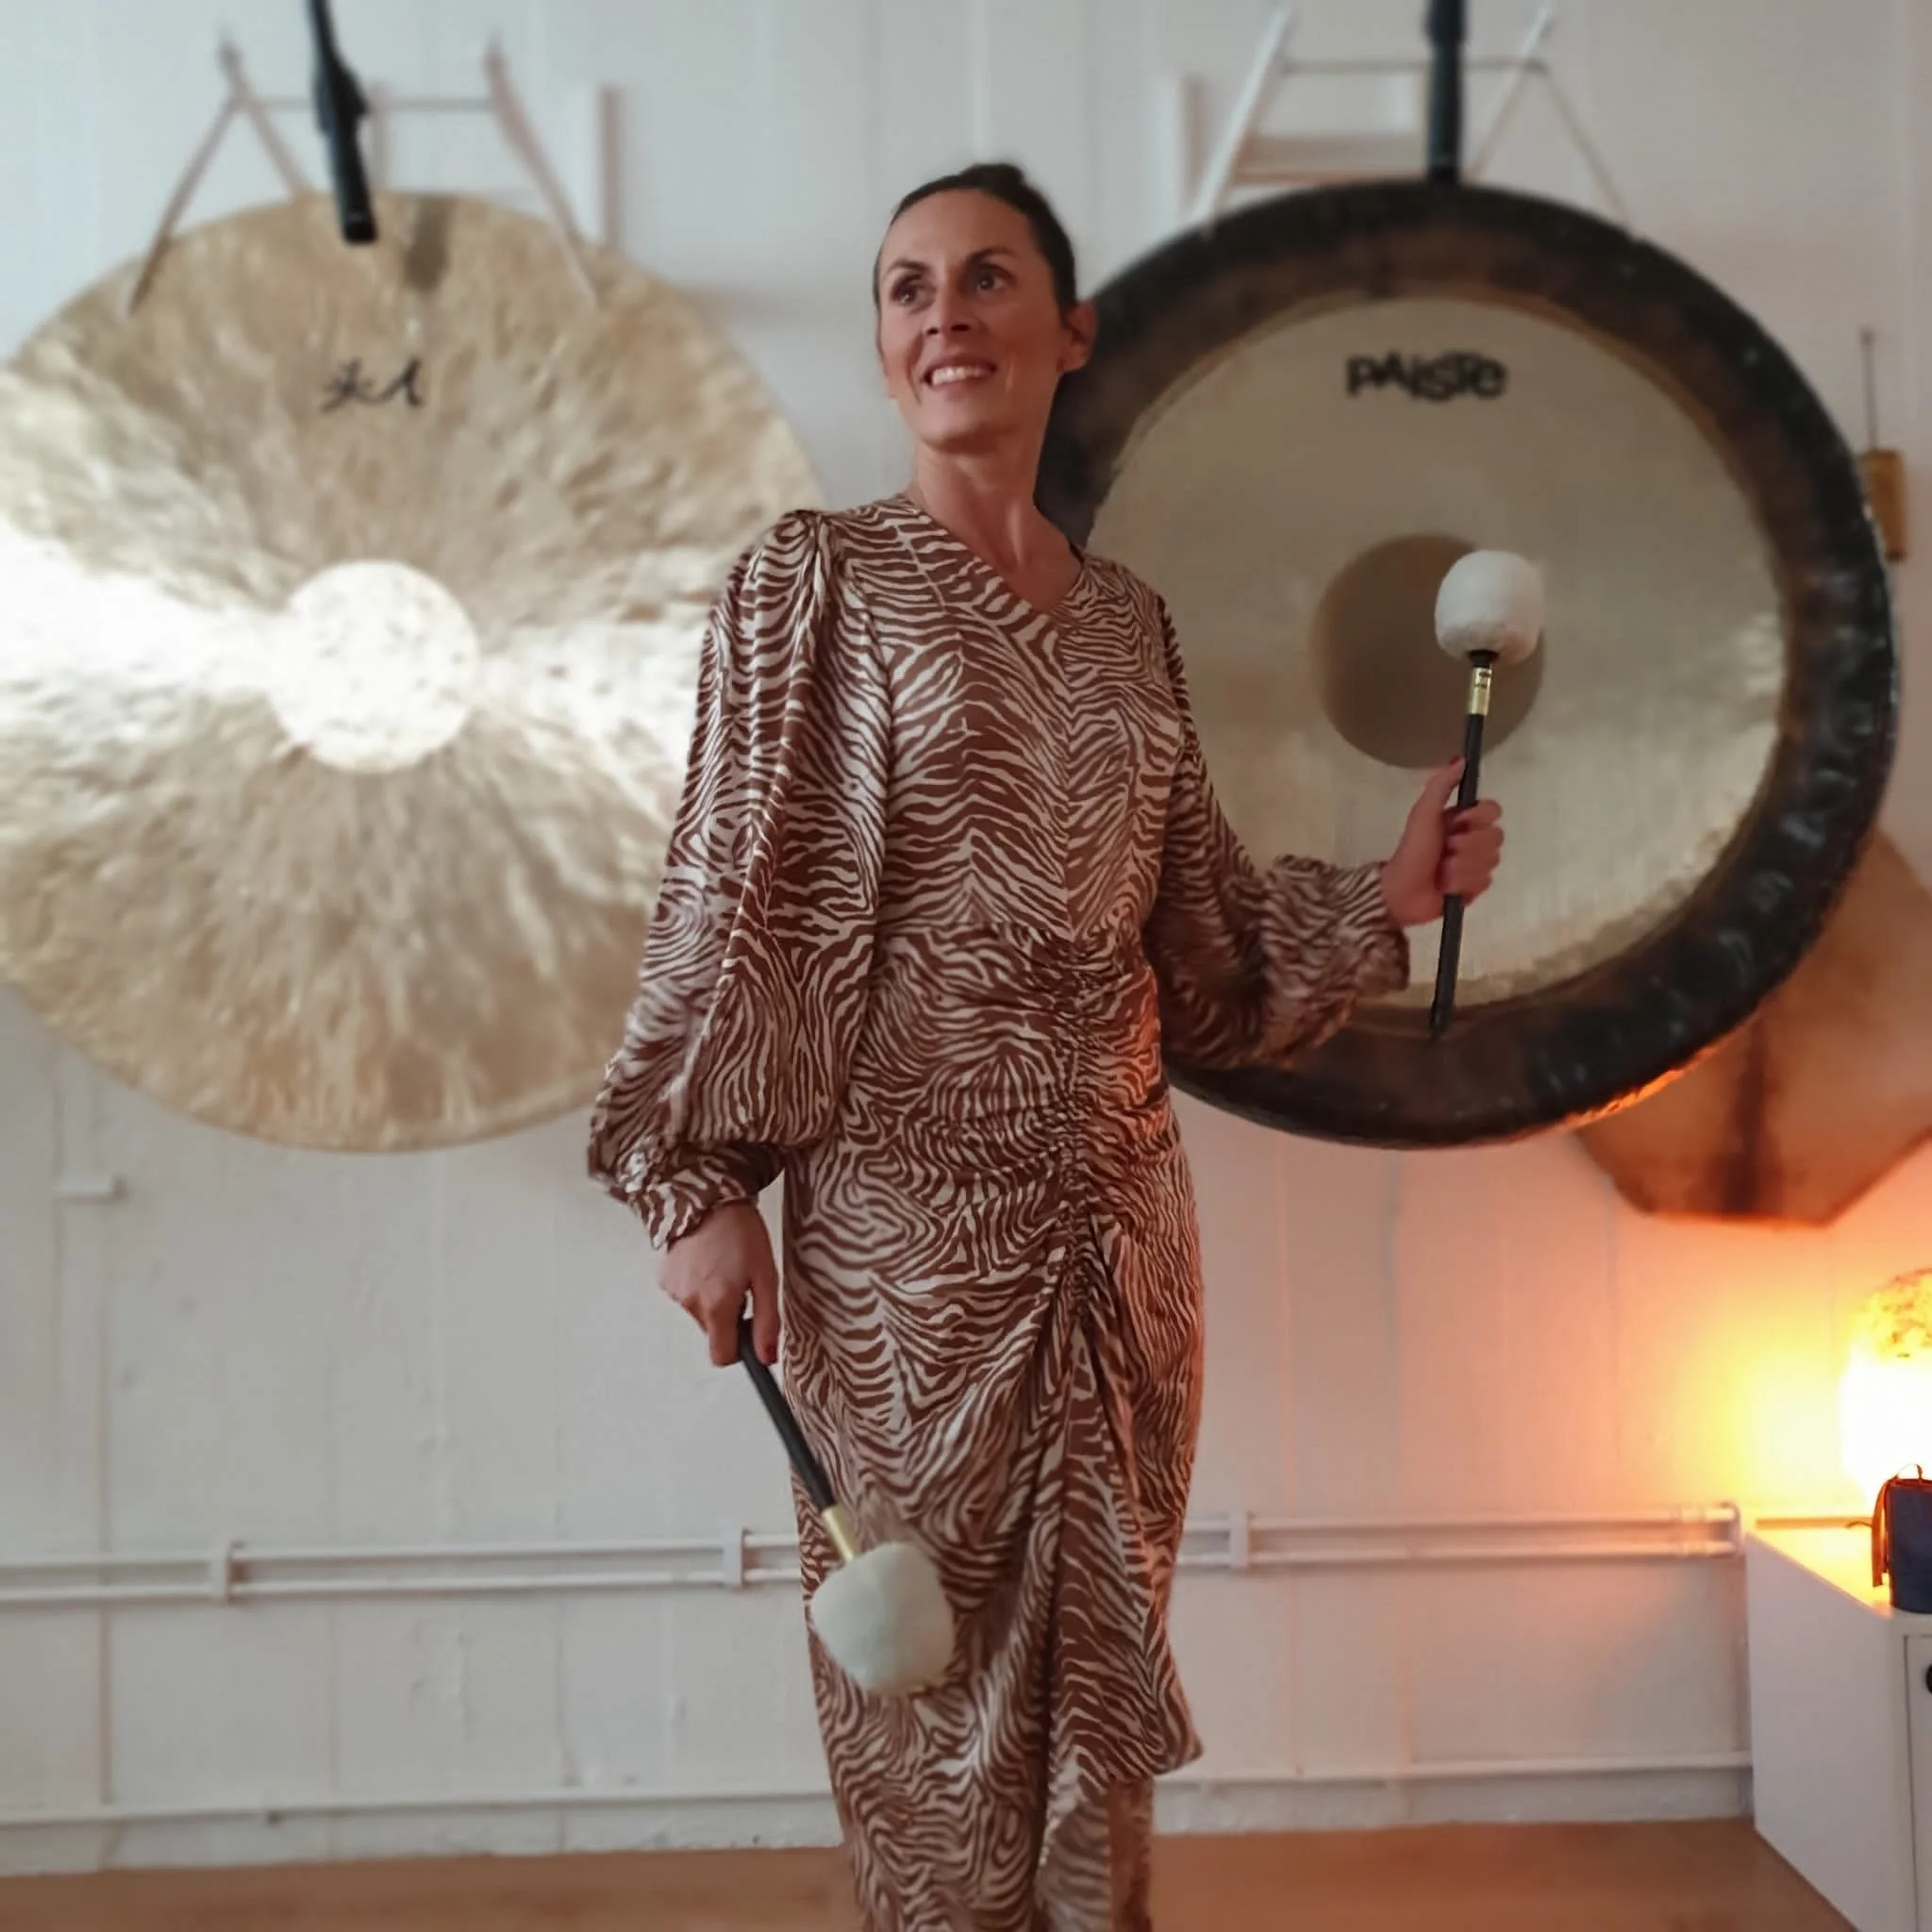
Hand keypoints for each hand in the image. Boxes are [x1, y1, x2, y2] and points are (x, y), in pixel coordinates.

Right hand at [662, 1200, 779, 1366]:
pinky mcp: (664, 1278)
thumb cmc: (741, 1231)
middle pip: (712, 1332)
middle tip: (740, 1283)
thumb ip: (767, 1321)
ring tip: (723, 1265)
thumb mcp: (766, 1276)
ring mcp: (673, 1292)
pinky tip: (706, 1260)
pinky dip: (697, 1284)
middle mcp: (690, 1304)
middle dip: (727, 1316)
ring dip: (712, 1297)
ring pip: (699, 1312)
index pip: (722, 1357)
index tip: (748, 1327)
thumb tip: (767, 1357)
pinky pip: (685, 1295)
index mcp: (716, 1307)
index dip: (738, 1348)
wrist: (707, 1196)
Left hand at [1379, 758, 1504, 927]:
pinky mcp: (1475, 888)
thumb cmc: (1413, 849)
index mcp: (1463, 819)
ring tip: (1442, 870)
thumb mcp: (1423, 813)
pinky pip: (1484, 882)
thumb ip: (1441, 785)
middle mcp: (1473, 840)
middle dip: (1468, 846)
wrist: (1402, 891)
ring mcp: (1476, 865)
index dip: (1479, 818)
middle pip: (1496, 836)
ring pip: (1491, 861)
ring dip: (1462, 866)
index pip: (1493, 810)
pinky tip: (1447, 886)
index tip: (1458, 823)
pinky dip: (1462, 883)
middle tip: (1446, 850)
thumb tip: (1462, 759)